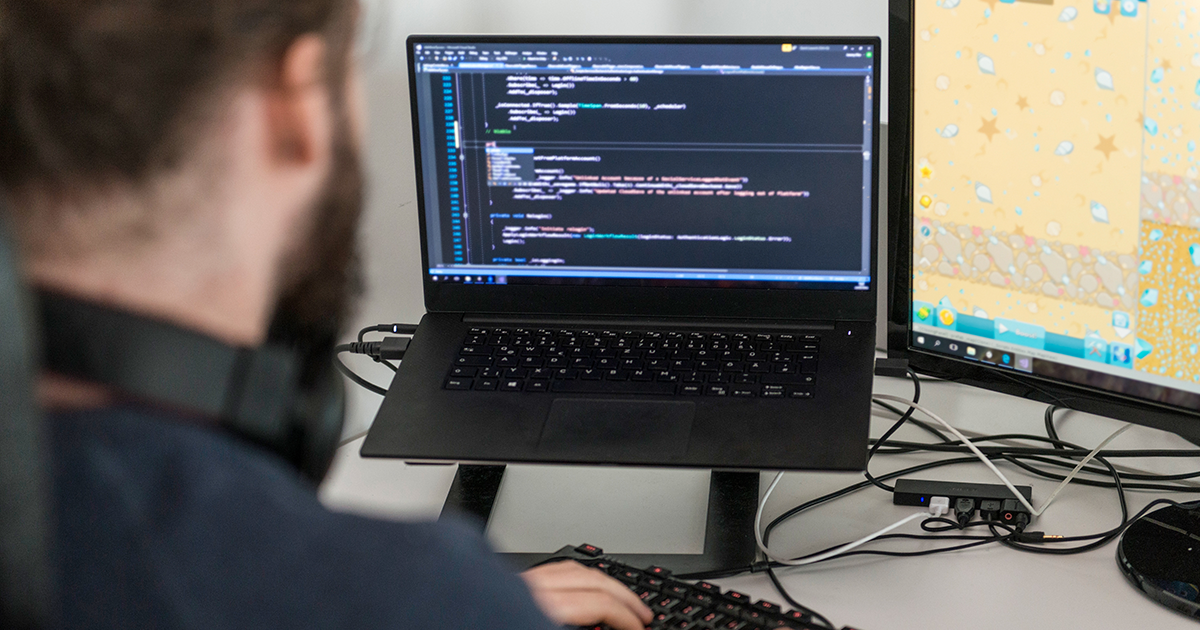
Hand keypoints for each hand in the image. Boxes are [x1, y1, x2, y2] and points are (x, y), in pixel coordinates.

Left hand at [521, 560, 652, 629]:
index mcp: (548, 606)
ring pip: (575, 568)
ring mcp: (525, 582)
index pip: (602, 603)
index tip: (640, 627)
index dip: (628, 616)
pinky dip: (580, 575)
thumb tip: (618, 626)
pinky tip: (588, 585)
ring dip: (604, 582)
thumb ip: (587, 627)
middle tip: (642, 612)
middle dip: (624, 596)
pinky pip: (557, 569)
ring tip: (621, 598)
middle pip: (594, 579)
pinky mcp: (517, 584)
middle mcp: (536, 588)